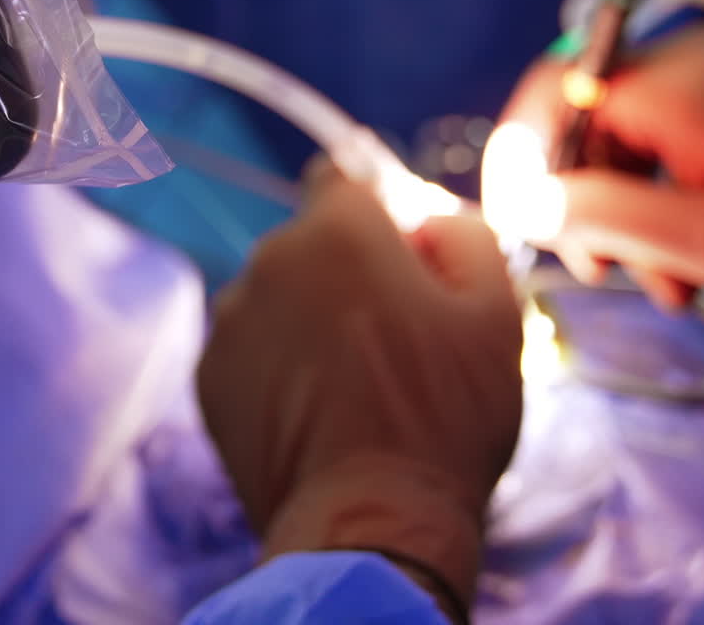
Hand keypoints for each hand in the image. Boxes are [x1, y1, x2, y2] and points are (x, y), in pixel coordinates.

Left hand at [196, 162, 521, 613]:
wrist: (370, 527)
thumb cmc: (444, 417)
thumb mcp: (494, 312)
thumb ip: (464, 236)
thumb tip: (429, 218)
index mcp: (337, 230)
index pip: (342, 176)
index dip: (377, 209)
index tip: (401, 252)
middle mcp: (271, 259)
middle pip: (313, 241)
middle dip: (348, 270)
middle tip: (394, 335)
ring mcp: (232, 317)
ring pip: (279, 294)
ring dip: (308, 317)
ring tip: (353, 384)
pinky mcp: (209, 374)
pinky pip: (252, 345)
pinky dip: (277, 363)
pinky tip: (316, 410)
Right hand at [500, 26, 703, 306]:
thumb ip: (605, 218)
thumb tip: (522, 205)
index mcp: (666, 82)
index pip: (550, 95)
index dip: (519, 157)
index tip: (520, 226)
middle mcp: (679, 63)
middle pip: (586, 127)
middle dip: (585, 204)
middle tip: (606, 274)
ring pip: (628, 146)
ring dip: (633, 218)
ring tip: (676, 287)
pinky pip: (669, 145)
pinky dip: (668, 201)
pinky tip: (702, 259)